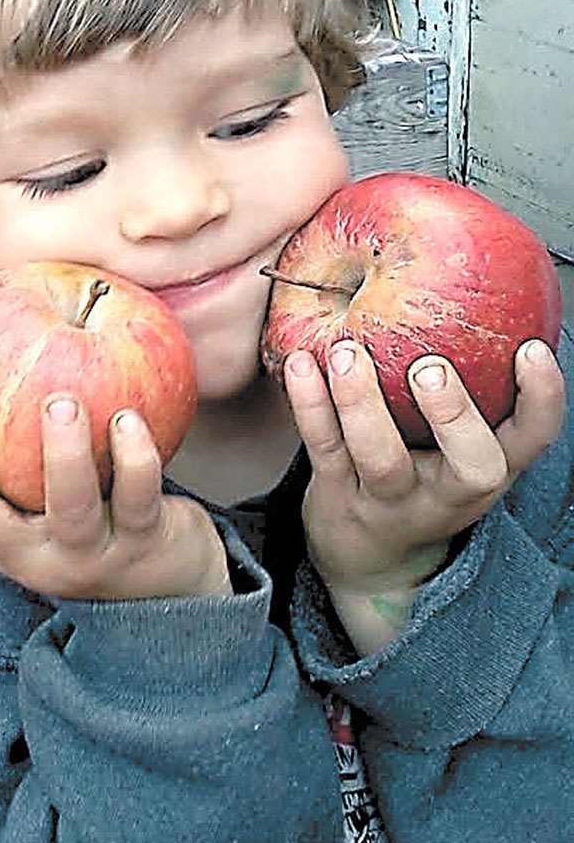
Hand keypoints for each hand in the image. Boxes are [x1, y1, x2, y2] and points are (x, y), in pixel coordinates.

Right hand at [0, 394, 231, 602]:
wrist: (174, 575)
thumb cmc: (98, 516)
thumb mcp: (46, 495)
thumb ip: (9, 451)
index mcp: (11, 544)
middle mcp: (45, 560)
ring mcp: (95, 556)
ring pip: (73, 510)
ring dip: (64, 453)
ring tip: (63, 403)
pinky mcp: (145, 544)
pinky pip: (138, 497)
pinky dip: (134, 456)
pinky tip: (129, 418)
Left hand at [286, 338, 565, 652]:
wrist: (364, 550)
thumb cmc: (420, 471)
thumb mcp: (456, 443)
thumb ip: (472, 386)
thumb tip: (477, 292)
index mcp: (487, 468)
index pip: (533, 439)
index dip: (542, 398)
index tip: (531, 349)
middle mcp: (447, 491)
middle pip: (472, 467)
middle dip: (455, 415)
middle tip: (431, 367)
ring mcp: (391, 498)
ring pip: (382, 459)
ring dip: (363, 403)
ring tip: (347, 353)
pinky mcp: (337, 494)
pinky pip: (323, 448)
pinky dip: (309, 404)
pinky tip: (300, 362)